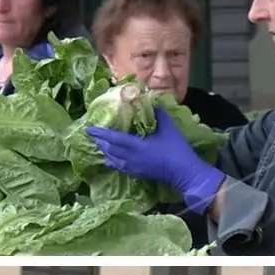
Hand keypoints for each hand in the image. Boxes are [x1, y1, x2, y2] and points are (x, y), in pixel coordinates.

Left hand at [86, 107, 225, 213]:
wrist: (184, 173)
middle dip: (101, 142)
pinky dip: (113, 162)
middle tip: (93, 136)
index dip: (101, 133)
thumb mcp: (169, 128)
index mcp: (136, 146)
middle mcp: (131, 158)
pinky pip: (120, 167)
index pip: (114, 138)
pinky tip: (111, 161)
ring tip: (100, 146)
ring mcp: (134, 167)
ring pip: (113, 159)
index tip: (89, 129)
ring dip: (105, 152)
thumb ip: (158, 114)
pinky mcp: (138, 174)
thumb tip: (151, 100)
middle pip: (110, 150)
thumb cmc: (177, 149)